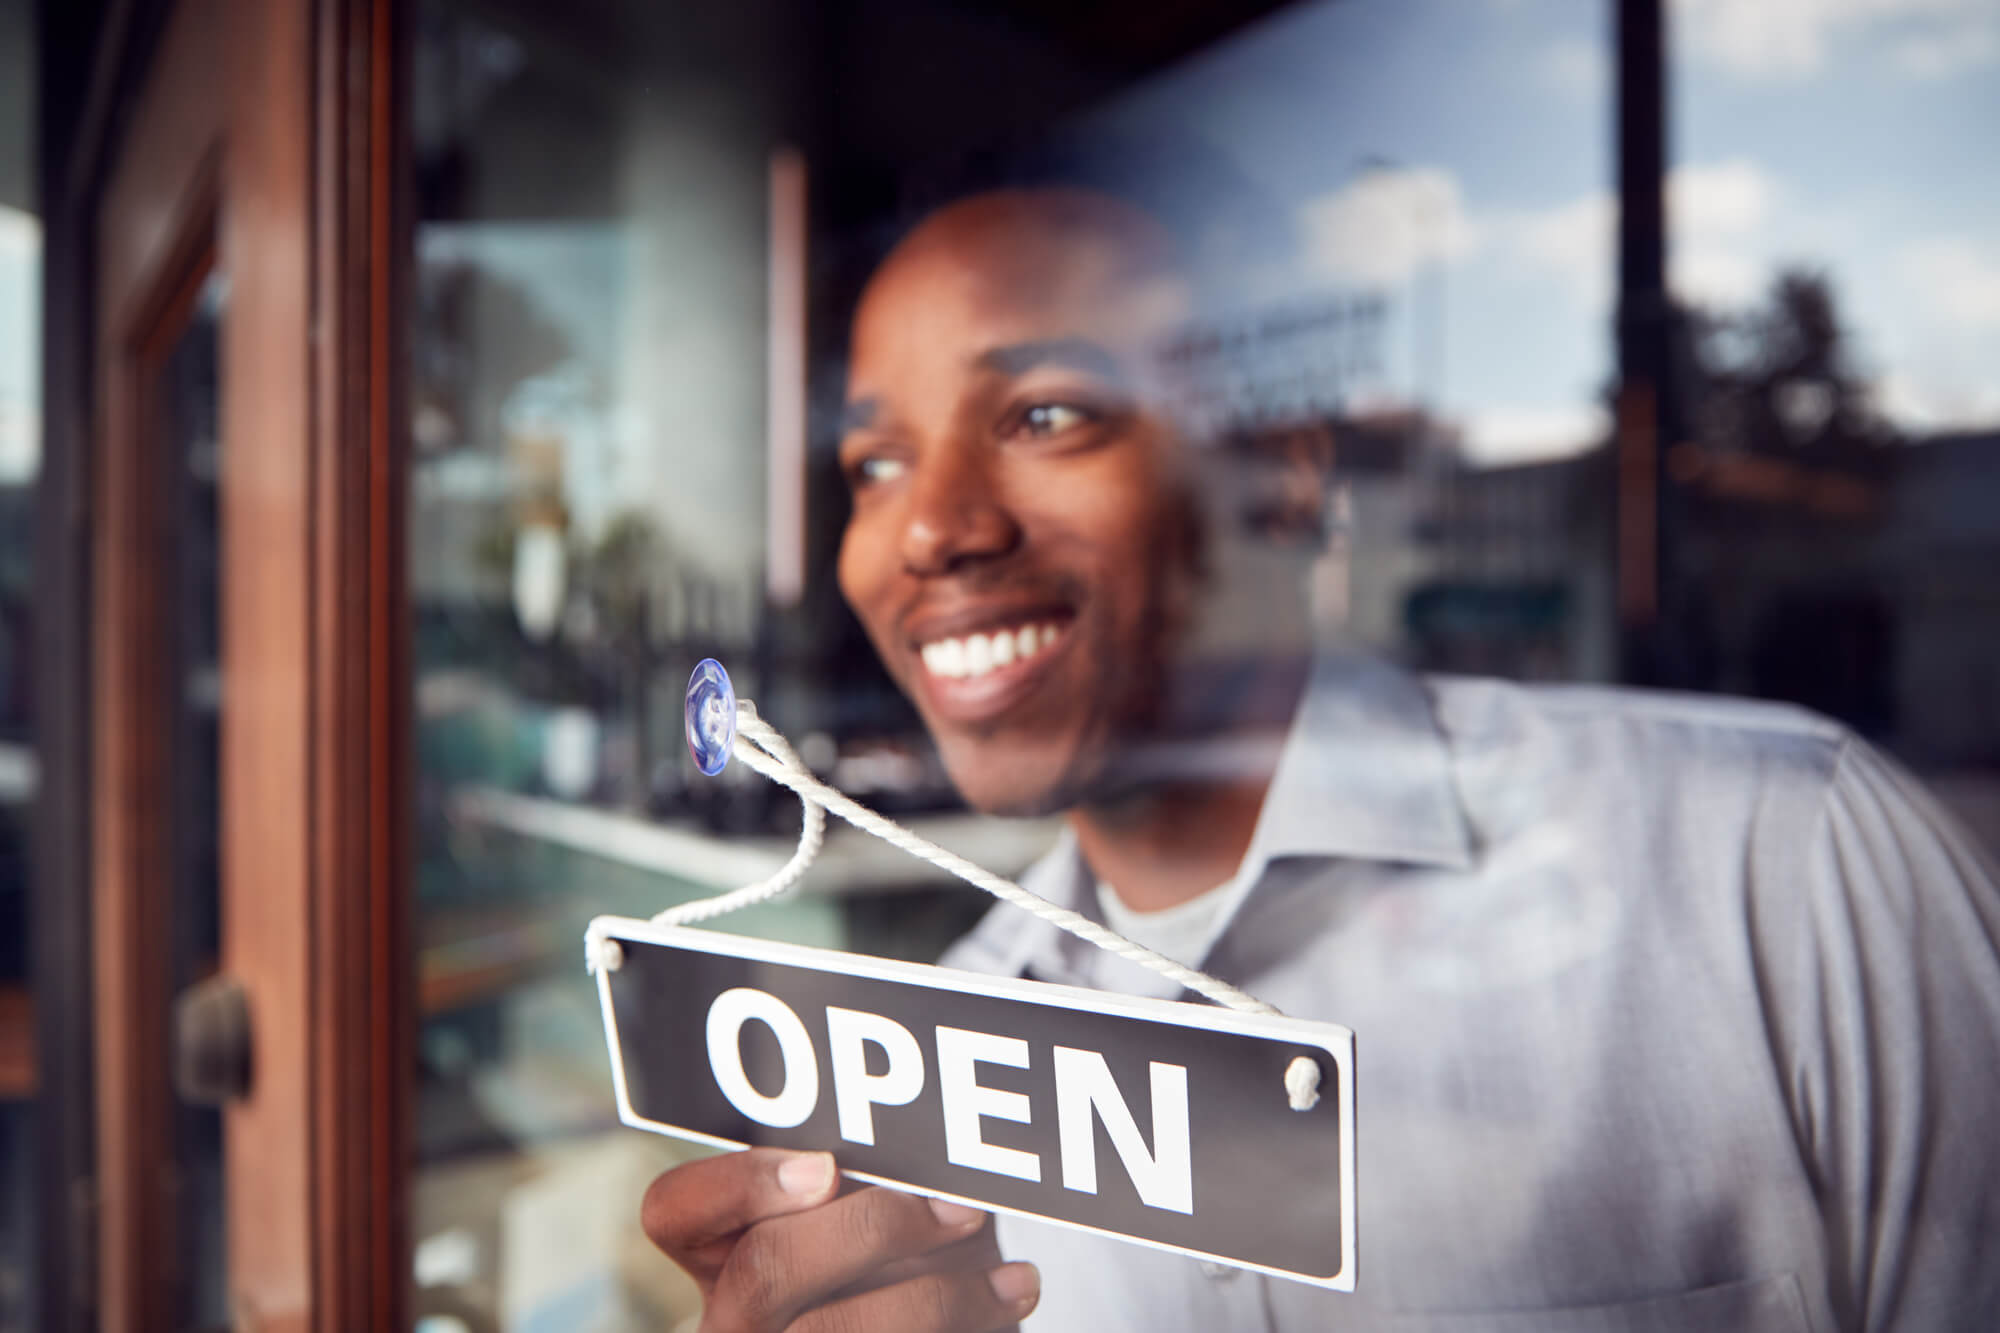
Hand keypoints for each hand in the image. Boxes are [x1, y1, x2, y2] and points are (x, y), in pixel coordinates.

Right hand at [641, 1147, 1040, 1331]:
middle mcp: (736, 1323)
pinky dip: (973, 1326)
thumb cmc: (904, 1275)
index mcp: (723, 1261)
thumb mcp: (871, 1224)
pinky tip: (1010, 1297)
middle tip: (959, 1209)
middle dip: (874, 1229)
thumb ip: (864, 1184)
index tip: (827, 1166)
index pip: (675, 1210)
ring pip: (834, 1330)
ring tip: (1009, 1275)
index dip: (742, 1183)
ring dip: (940, 1295)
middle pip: (763, 1269)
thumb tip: (923, 1142)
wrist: (916, 1330)